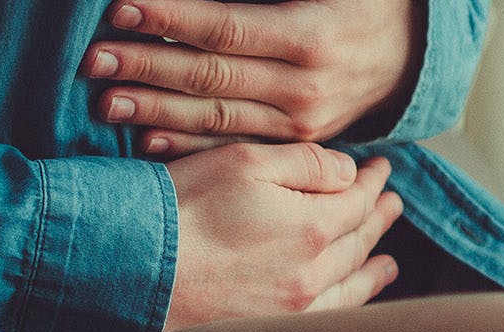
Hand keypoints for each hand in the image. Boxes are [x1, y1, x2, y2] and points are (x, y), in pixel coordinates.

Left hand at [84, 0, 419, 156]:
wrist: (409, 56)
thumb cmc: (358, 3)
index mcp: (309, 34)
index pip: (225, 25)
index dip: (171, 17)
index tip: (121, 8)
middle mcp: (304, 85)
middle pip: (211, 76)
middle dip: (147, 67)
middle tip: (94, 61)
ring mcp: (299, 122)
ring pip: (215, 117)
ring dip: (155, 110)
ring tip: (105, 102)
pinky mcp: (294, 143)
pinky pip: (234, 146)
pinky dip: (188, 145)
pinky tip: (145, 141)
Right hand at [163, 142, 403, 331]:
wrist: (132, 269)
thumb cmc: (181, 208)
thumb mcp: (244, 162)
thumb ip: (305, 163)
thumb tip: (348, 172)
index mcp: (313, 226)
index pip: (357, 200)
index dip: (372, 182)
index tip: (381, 168)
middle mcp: (312, 274)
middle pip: (358, 241)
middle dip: (378, 219)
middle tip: (393, 204)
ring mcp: (293, 310)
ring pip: (349, 284)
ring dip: (372, 266)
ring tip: (388, 261)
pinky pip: (327, 319)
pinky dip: (349, 305)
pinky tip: (354, 302)